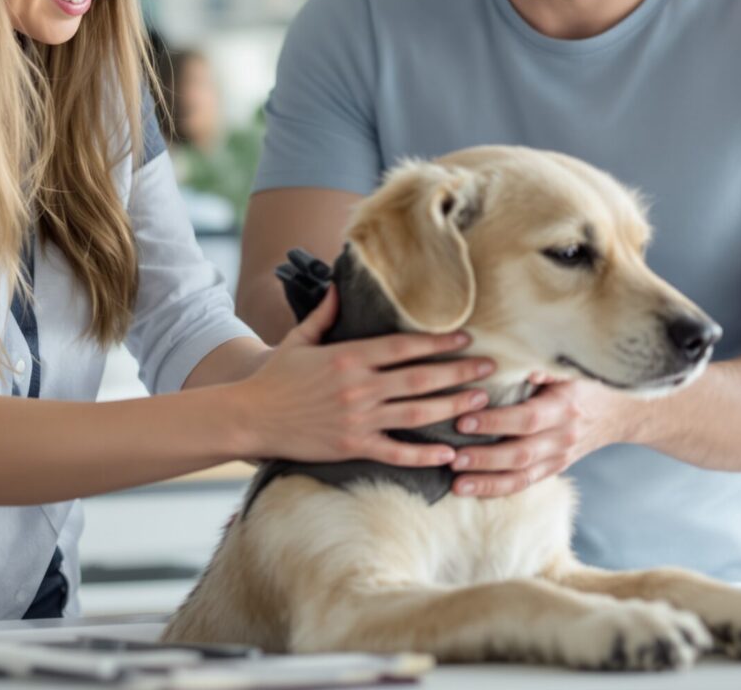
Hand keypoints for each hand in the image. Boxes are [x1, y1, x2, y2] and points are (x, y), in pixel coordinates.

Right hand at [232, 287, 495, 467]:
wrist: (251, 416)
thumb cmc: (276, 378)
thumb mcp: (299, 339)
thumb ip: (325, 314)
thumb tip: (340, 285)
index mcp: (349, 357)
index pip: (404, 347)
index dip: (438, 341)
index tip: (466, 338)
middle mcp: (359, 387)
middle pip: (420, 378)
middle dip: (459, 373)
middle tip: (490, 369)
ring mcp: (358, 419)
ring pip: (416, 413)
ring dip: (452, 407)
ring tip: (480, 402)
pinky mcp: (352, 446)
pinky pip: (396, 452)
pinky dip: (423, 454)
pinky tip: (448, 453)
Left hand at [447, 372, 638, 497]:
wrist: (622, 412)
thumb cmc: (586, 381)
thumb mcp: (568, 366)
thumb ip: (541, 364)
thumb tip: (509, 360)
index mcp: (564, 407)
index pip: (527, 419)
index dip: (495, 421)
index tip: (463, 420)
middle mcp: (563, 436)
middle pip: (521, 454)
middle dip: (485, 458)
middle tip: (453, 457)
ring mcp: (559, 457)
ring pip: (522, 477)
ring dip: (487, 482)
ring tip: (456, 484)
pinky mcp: (554, 469)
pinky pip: (525, 484)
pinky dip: (498, 489)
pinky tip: (472, 491)